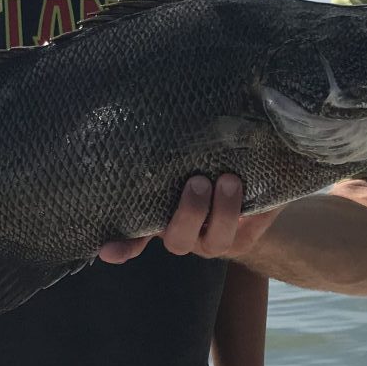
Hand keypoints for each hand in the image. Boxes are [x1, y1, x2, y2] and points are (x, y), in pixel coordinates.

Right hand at [98, 174, 282, 264]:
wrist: (249, 180)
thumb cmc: (201, 165)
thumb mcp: (181, 162)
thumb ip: (167, 156)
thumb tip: (136, 115)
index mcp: (160, 218)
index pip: (135, 238)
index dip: (123, 246)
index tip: (107, 250)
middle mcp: (186, 234)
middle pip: (178, 239)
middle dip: (189, 213)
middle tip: (198, 182)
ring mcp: (216, 239)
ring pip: (217, 239)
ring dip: (224, 211)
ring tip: (231, 181)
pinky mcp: (248, 235)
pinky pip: (251, 228)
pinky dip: (258, 212)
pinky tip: (260, 193)